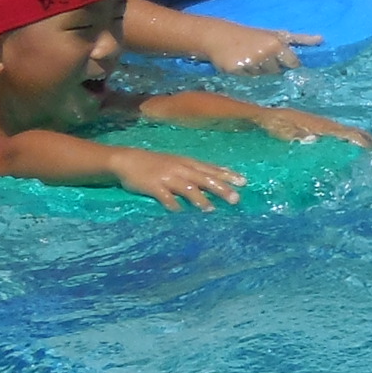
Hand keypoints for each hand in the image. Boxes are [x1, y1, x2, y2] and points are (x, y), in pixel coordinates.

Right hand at [110, 147, 247, 209]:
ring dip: (199, 199)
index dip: (228, 175)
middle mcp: (181, 169)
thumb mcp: (177, 163)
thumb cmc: (155, 163)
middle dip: (221, 189)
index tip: (244, 182)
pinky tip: (179, 212)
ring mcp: (167, 177)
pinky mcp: (153, 186)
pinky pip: (165, 197)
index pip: (212, 169)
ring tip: (211, 209)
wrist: (127, 160)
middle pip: (205, 179)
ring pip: (187, 188)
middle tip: (236, 198)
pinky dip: (173, 204)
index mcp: (188, 163)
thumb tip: (215, 181)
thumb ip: (194, 171)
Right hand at [200, 21, 314, 74]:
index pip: (292, 64)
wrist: (218, 36)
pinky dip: (244, 77)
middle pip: (277, 74)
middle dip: (270, 69)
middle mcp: (266, 53)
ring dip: (257, 74)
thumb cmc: (252, 36)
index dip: (287, 66)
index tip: (280, 63)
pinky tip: (239, 66)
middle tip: (259, 59)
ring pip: (263, 79)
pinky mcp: (236, 70)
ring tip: (248, 61)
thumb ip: (300, 39)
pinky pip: (247, 82)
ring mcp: (251, 62)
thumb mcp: (276, 34)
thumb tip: (322, 39)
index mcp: (277, 44)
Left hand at [250, 105, 371, 150]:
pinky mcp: (313, 125)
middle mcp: (322, 123)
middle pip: (347, 129)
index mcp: (318, 125)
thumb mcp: (281, 130)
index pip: (343, 132)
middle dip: (363, 137)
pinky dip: (345, 136)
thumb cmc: (272, 124)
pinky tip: (346, 143)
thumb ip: (296, 136)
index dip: (358, 140)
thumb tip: (314, 140)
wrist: (262, 115)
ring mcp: (318, 123)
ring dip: (356, 137)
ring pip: (342, 130)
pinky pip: (335, 131)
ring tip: (368, 145)